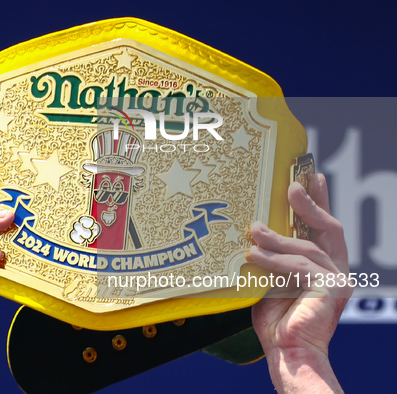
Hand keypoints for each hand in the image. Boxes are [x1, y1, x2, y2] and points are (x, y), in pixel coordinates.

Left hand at [250, 174, 350, 392]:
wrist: (286, 352)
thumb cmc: (275, 319)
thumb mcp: (269, 279)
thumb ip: (268, 257)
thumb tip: (250, 230)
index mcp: (322, 264)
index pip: (320, 227)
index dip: (317, 200)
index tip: (307, 176)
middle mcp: (334, 268)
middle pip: (326, 227)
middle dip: (309, 203)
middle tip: (291, 185)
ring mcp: (336, 278)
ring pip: (306, 247)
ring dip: (277, 238)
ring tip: (253, 232)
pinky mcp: (331, 288)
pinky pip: (300, 266)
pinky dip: (275, 260)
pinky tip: (253, 257)